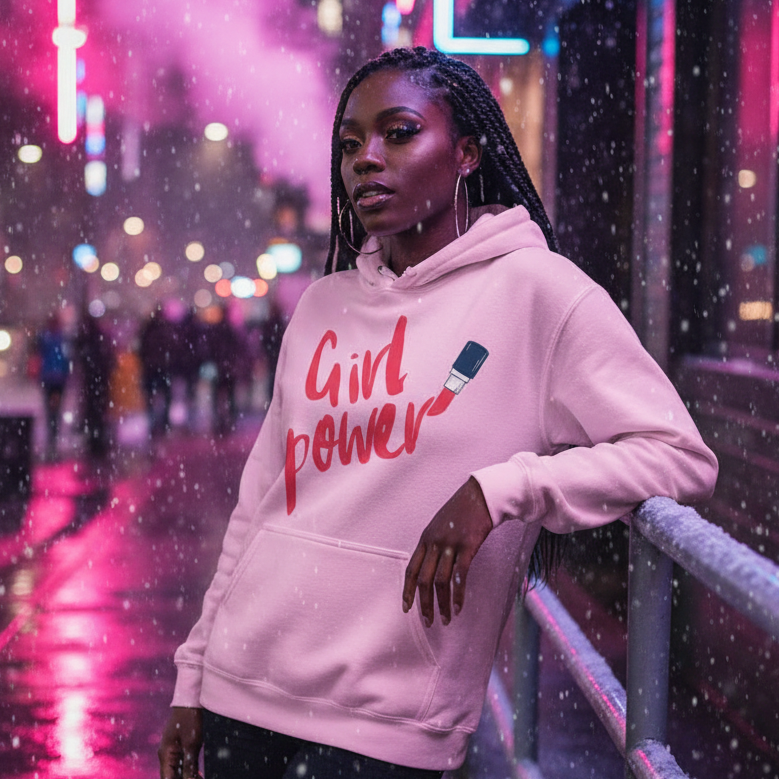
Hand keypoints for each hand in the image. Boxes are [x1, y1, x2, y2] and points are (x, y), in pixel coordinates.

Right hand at [158, 706, 202, 778]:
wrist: (189, 702)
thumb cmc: (189, 721)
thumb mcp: (191, 745)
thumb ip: (189, 765)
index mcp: (165, 755)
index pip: (167, 778)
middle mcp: (165, 755)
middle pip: (171, 775)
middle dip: (183, 778)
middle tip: (198, 778)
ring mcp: (171, 750)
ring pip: (176, 770)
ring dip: (187, 775)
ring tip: (199, 777)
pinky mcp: (177, 746)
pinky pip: (180, 762)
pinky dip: (188, 768)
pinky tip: (198, 772)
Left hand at [403, 477, 491, 626]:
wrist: (482, 495)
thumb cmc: (462, 511)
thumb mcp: (440, 525)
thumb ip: (434, 543)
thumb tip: (431, 564)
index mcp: (425, 539)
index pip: (411, 570)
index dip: (408, 591)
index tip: (407, 609)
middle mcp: (434, 543)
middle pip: (424, 580)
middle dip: (424, 604)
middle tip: (429, 622)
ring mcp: (450, 544)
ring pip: (440, 581)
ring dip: (443, 604)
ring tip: (447, 619)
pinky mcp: (467, 546)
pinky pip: (460, 576)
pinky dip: (458, 594)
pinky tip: (459, 606)